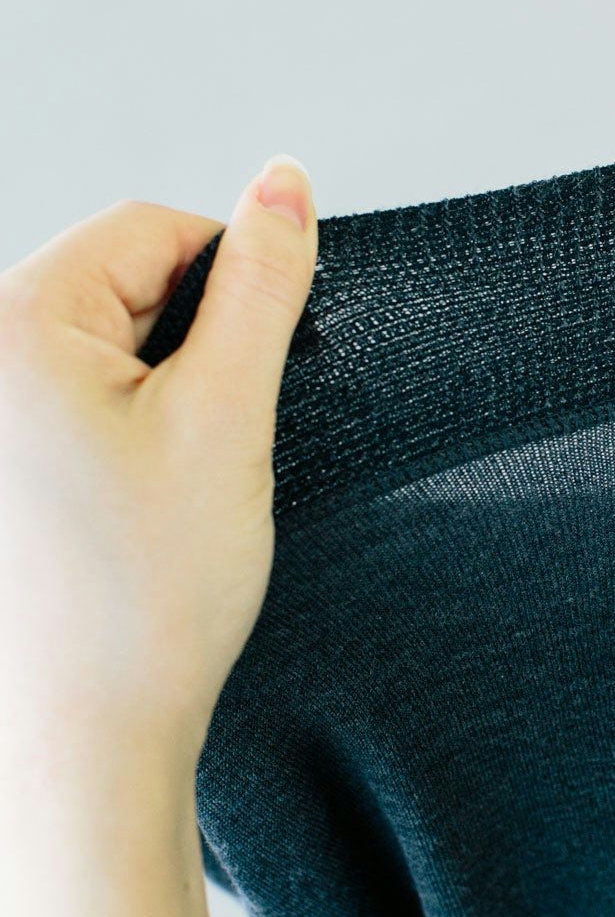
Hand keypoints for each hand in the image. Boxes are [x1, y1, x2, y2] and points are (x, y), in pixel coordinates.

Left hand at [0, 155, 316, 916]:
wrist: (86, 738)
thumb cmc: (149, 590)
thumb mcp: (228, 416)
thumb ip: (262, 284)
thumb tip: (284, 178)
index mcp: (12, 326)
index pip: (150, 230)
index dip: (230, 279)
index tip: (256, 369)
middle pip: (124, 280)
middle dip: (195, 339)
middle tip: (213, 438)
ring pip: (109, 339)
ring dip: (169, 385)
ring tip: (177, 476)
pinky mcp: (6, 457)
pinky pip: (83, 391)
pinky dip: (138, 421)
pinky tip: (147, 492)